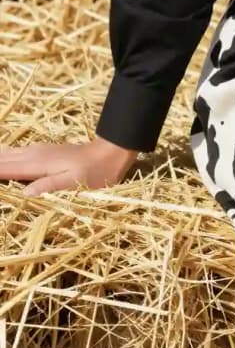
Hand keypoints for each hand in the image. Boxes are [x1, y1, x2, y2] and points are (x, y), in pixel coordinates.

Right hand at [0, 136, 138, 195]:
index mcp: (34, 163)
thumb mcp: (74, 184)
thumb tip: (23, 196)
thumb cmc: (95, 173)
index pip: (0, 168)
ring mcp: (33, 152)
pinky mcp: (38, 153)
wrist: (110, 153)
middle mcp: (29, 154)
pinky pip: (10, 155)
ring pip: (2, 155)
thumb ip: (48, 188)